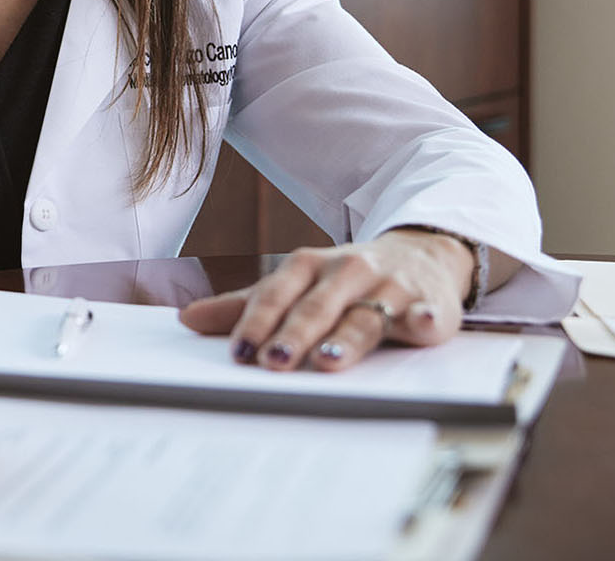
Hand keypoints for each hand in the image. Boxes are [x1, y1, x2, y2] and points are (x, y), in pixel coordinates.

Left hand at [178, 231, 474, 370]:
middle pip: (316, 308)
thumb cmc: (342, 280)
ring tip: (328, 360)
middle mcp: (346, 272)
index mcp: (307, 266)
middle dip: (294, 335)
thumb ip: (244, 306)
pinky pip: (428, 313)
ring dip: (346, 337)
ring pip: (365, 315)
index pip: (276, 295)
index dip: (256, 323)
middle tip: (273, 362)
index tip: (238, 352)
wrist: (417, 253)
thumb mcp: (294, 285)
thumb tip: (186, 319)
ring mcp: (389, 286)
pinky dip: (426, 318)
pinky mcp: (429, 303)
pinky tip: (424, 325)